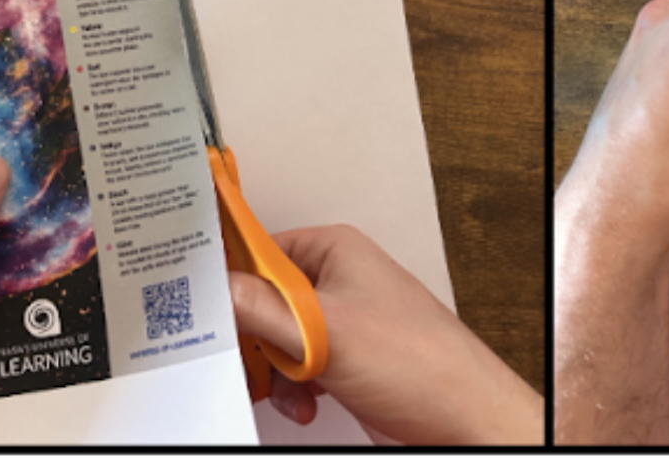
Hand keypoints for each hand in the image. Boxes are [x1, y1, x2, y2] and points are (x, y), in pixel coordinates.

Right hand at [229, 225, 543, 444]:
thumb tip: (213, 287)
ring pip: (275, 341)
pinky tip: (305, 403)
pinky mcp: (343, 361)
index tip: (206, 309)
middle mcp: (337, 282)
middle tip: (251, 359)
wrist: (463, 419)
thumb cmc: (422, 364)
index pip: (257, 250)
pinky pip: (295, 369)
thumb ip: (262, 308)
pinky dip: (292, 390)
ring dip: (274, 372)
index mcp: (334, 251)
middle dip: (254, 339)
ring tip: (290, 387)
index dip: (228, 281)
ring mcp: (340, 323)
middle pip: (260, 301)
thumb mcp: (325, 330)